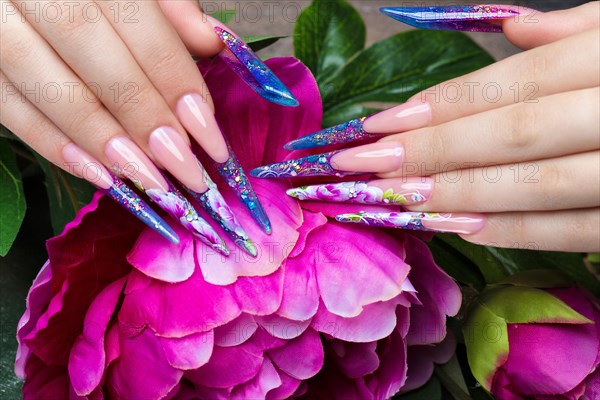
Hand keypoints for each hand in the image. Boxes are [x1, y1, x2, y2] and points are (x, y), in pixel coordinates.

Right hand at [0, 1, 278, 253]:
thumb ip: (168, 6)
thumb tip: (212, 42)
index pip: (133, 18)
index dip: (172, 77)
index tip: (207, 130)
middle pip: (88, 47)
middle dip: (141, 111)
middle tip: (183, 165)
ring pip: (45, 81)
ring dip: (102, 138)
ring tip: (148, 178)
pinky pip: (6, 105)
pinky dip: (52, 143)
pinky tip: (98, 173)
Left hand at [257, 2, 599, 251]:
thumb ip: (571, 31)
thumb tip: (513, 27)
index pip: (506, 88)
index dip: (435, 111)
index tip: (368, 131)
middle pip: (507, 139)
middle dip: (423, 157)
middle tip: (351, 173)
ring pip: (533, 189)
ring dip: (452, 196)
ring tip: (388, 204)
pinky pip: (573, 229)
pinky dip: (513, 231)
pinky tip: (456, 227)